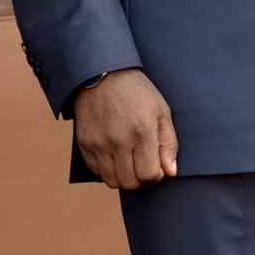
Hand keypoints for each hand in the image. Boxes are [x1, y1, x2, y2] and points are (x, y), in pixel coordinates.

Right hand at [72, 68, 178, 189]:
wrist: (102, 72)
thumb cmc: (137, 92)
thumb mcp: (161, 111)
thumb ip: (169, 143)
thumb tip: (170, 172)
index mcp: (142, 131)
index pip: (149, 174)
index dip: (156, 173)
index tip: (155, 162)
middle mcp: (119, 139)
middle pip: (130, 182)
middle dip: (139, 177)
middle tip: (140, 161)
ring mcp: (99, 141)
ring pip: (112, 180)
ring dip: (122, 175)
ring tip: (126, 159)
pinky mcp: (84, 141)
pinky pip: (95, 170)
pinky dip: (105, 167)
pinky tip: (112, 153)